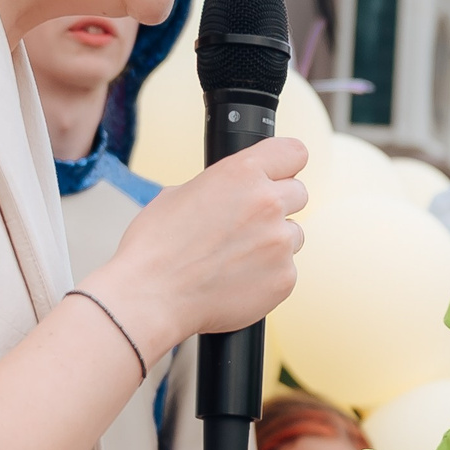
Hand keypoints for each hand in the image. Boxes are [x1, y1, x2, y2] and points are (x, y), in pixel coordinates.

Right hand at [90, 134, 307, 351]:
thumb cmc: (156, 248)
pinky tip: (236, 279)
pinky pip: (287, 269)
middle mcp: (268, 204)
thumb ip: (220, 186)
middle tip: (248, 222)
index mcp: (242, 173)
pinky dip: (268, 274)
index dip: (285, 164)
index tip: (280, 173)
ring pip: (293, 235)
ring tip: (235, 256)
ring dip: (273, 242)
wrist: (151, 297)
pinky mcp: (284, 278)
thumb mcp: (179, 193)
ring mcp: (280, 243)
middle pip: (298, 194)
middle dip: (278, 205)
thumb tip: (232, 192)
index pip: (293, 152)